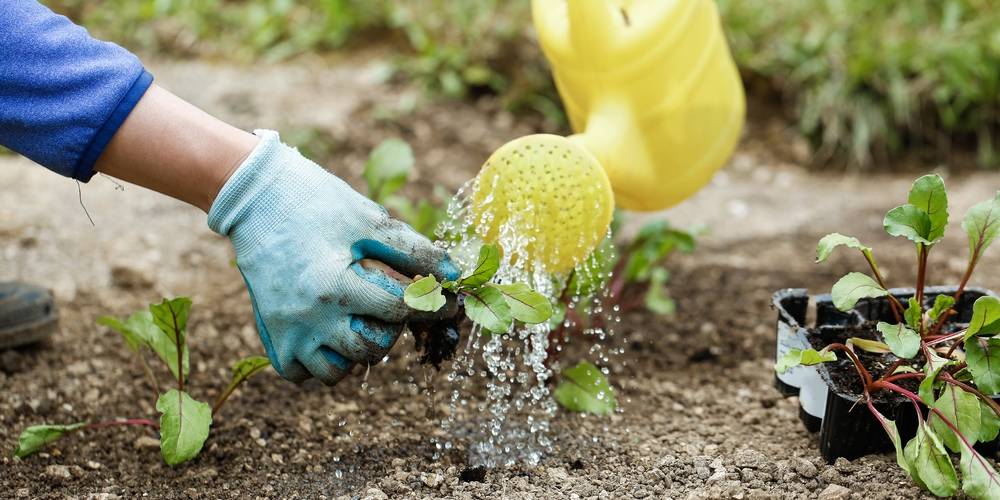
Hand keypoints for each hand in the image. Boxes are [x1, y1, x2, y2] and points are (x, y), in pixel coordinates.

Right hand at [208, 130, 458, 383]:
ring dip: (358, 351)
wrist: (255, 197)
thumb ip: (414, 251)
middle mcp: (308, 317)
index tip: (447, 301)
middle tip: (390, 305)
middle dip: (392, 329)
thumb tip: (454, 276)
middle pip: (372, 349)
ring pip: (337, 372)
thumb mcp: (369, 220)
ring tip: (360, 320)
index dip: (432, 305)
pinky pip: (303, 374)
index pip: (400, 311)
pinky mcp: (270, 336)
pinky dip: (322, 362)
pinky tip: (332, 334)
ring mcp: (286, 331)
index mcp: (334, 285)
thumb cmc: (317, 203)